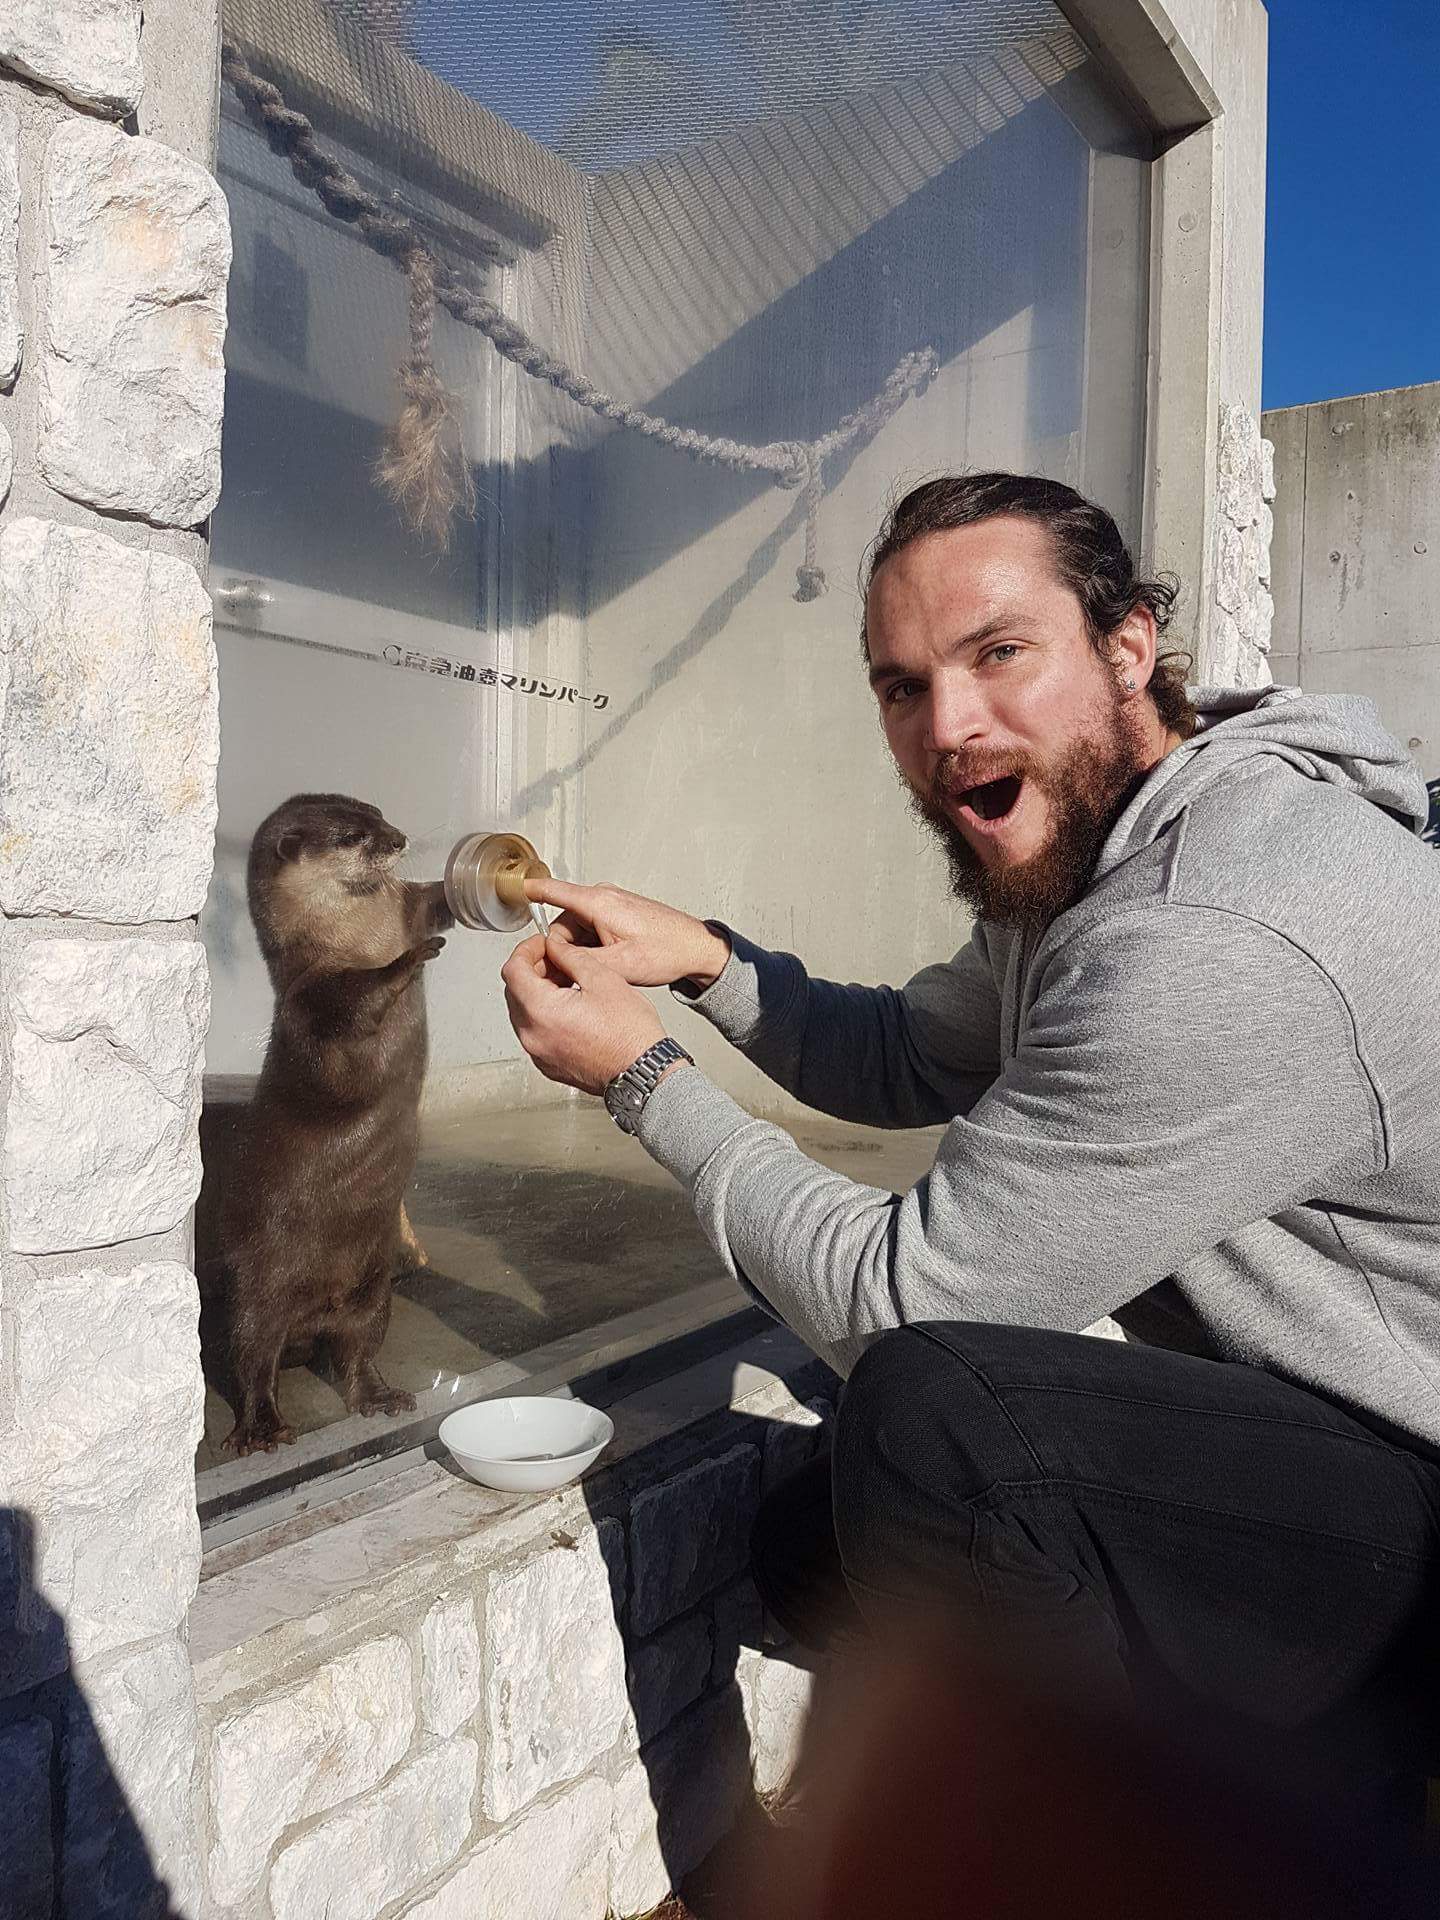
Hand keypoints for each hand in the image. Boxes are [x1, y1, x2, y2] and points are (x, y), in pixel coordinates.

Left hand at [502, 930, 668, 1096]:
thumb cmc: (630, 1034)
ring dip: (537, 992)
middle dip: (532, 970)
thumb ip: (571, 957)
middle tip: (556, 959)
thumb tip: (555, 949)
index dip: (526, 949)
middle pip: (514, 992)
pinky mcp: (548, 1065)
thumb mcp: (603, 979)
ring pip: (523, 1012)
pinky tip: (568, 1006)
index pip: (513, 971)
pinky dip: (544, 1015)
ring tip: (566, 982)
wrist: (643, 1072)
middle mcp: (533, 1036)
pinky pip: (535, 1032)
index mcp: (541, 1012)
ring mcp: (539, 1054)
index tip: (541, 944)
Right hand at [523, 878, 730, 990]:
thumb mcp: (618, 964)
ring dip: (581, 950)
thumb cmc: (666, 952)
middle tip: (578, 973)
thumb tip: (554, 958)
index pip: (554, 891)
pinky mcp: (619, 912)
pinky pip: (592, 928)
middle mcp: (604, 898)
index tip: (513, 888)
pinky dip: (593, 945)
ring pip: (577, 929)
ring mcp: (612, 904)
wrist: (696, 948)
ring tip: (602, 968)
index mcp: (599, 903)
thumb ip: (580, 960)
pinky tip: (609, 962)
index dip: (531, 891)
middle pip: (563, 923)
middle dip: (564, 949)